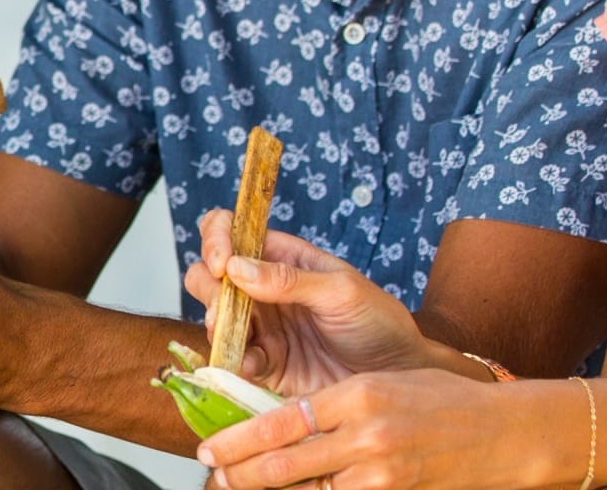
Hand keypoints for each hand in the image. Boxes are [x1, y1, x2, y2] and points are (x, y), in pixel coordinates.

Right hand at [180, 210, 430, 395]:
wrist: (397, 375)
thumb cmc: (378, 322)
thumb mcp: (341, 292)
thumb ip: (289, 279)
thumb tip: (236, 266)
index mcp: (282, 259)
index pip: (233, 232)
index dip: (217, 239)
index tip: (222, 263)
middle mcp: (264, 290)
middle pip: (209, 275)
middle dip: (208, 288)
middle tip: (225, 308)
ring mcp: (262, 327)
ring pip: (214, 317)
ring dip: (216, 325)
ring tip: (234, 338)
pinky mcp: (265, 364)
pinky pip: (233, 359)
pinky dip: (233, 361)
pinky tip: (252, 365)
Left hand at [195, 368, 545, 489]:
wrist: (502, 434)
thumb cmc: (442, 401)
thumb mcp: (382, 385)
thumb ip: (335, 405)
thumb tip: (283, 422)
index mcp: (358, 396)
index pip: (282, 421)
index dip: (239, 439)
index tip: (210, 447)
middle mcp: (366, 436)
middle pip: (286, 464)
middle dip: (241, 474)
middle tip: (214, 477)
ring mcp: (381, 473)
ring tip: (240, 489)